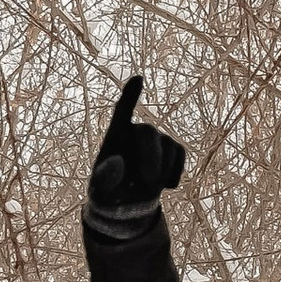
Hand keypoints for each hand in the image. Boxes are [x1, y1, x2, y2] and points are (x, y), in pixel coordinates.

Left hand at [91, 72, 186, 212]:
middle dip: (151, 155)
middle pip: (148, 132)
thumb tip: (117, 161)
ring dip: (161, 171)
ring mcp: (157, 138)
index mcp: (115, 135)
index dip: (130, 96)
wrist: (129, 203)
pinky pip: (180, 155)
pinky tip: (164, 186)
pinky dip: (173, 174)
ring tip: (148, 187)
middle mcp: (137, 131)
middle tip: (148, 180)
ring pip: (167, 146)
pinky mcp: (173, 148)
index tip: (138, 79)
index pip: (122, 111)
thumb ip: (105, 177)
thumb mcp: (100, 190)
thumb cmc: (109, 191)